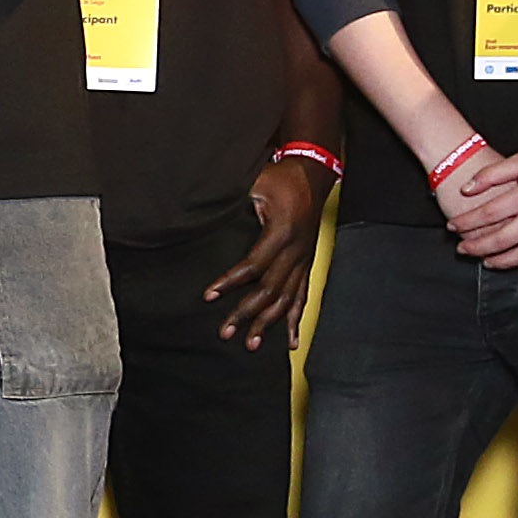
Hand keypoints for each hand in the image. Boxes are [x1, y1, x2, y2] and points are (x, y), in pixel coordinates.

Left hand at [202, 156, 333, 346]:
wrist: (314, 173)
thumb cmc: (282, 177)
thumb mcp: (256, 183)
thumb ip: (235, 203)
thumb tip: (203, 214)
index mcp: (281, 232)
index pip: (253, 265)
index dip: (230, 282)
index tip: (209, 296)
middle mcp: (296, 251)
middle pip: (270, 290)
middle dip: (246, 313)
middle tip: (225, 331)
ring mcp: (304, 260)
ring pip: (287, 299)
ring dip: (268, 324)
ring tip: (251, 344)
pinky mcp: (307, 263)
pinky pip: (303, 296)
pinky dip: (295, 320)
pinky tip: (291, 342)